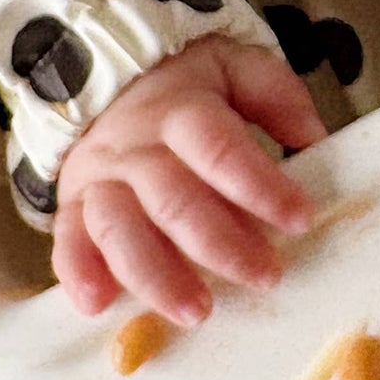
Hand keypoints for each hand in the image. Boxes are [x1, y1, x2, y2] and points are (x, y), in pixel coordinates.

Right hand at [52, 39, 325, 325]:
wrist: (104, 79)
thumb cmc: (184, 89)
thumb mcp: (232, 67)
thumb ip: (274, 94)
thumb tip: (312, 135)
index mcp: (180, 110)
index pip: (220, 149)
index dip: (260, 186)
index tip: (301, 217)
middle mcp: (135, 147)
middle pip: (173, 200)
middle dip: (221, 245)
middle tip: (265, 276)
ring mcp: (100, 178)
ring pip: (119, 229)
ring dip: (156, 275)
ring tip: (196, 312)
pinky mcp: (73, 204)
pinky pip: (68, 240)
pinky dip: (79, 274)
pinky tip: (97, 305)